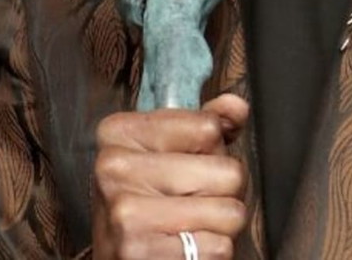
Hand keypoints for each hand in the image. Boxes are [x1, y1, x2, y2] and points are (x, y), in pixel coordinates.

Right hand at [92, 94, 249, 258]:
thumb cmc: (149, 207)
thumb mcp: (169, 155)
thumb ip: (204, 126)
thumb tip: (236, 106)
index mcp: (119, 132)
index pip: (209, 127)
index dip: (212, 152)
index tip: (185, 168)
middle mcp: (115, 166)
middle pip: (228, 172)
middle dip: (223, 194)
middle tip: (190, 205)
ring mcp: (125, 211)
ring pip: (230, 213)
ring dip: (221, 228)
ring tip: (189, 229)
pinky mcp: (140, 252)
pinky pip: (218, 248)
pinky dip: (210, 254)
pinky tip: (183, 250)